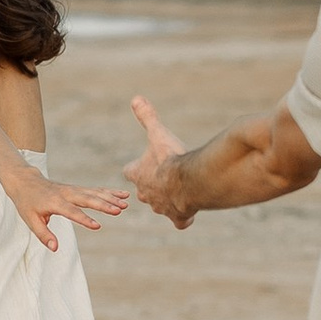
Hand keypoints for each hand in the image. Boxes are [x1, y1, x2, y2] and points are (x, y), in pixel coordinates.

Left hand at [6, 169, 131, 252]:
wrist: (26, 181)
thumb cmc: (28, 204)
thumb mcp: (31, 221)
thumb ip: (44, 235)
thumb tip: (55, 248)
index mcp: (54, 202)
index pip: (71, 212)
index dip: (84, 219)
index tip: (97, 226)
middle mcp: (66, 194)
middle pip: (88, 199)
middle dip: (104, 204)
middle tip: (119, 210)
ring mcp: (73, 189)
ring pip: (94, 193)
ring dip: (111, 198)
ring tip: (126, 204)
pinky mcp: (78, 189)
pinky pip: (96, 190)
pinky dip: (110, 192)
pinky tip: (123, 195)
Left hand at [126, 96, 195, 228]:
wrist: (187, 183)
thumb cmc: (170, 158)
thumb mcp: (157, 133)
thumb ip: (147, 117)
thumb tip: (136, 99)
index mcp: (138, 175)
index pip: (130, 172)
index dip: (136, 168)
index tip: (143, 164)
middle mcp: (146, 194)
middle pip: (144, 192)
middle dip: (153, 186)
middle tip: (165, 178)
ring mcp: (161, 208)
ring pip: (162, 206)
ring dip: (170, 199)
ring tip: (181, 191)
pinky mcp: (178, 217)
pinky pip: (179, 220)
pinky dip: (183, 217)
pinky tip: (190, 212)